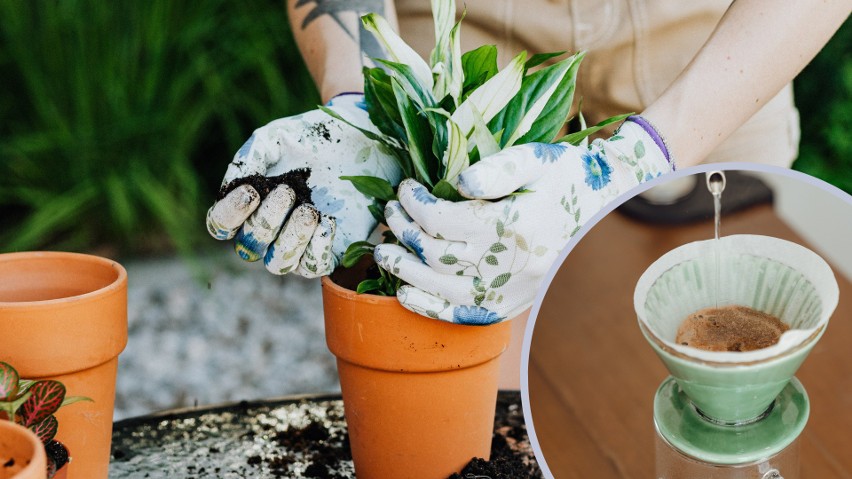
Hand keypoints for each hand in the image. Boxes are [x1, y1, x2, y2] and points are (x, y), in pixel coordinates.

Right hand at [206, 93, 400, 276]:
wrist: (358, 140)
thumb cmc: (311, 139)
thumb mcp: (276, 138)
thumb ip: (250, 156)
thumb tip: (233, 183)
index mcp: (249, 205)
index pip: (221, 225)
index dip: (229, 215)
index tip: (251, 191)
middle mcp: (268, 231)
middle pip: (250, 247)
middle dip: (266, 221)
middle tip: (287, 191)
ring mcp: (298, 244)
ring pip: (279, 264)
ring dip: (291, 239)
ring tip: (309, 210)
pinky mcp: (329, 250)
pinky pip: (314, 267)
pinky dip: (318, 248)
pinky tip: (328, 221)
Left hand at [373, 118, 672, 322]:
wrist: (606, 207)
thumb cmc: (568, 177)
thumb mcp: (536, 159)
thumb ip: (496, 169)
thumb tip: (456, 184)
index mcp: (514, 225)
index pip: (443, 220)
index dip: (415, 204)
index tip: (405, 188)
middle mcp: (510, 264)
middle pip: (436, 254)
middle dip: (403, 232)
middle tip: (388, 213)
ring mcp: (511, 290)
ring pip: (442, 288)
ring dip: (405, 270)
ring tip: (383, 252)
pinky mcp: (512, 305)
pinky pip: (465, 315)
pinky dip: (431, 308)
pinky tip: (405, 295)